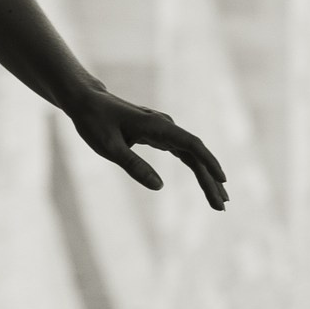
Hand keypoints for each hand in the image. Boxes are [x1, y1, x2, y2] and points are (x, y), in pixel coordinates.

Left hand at [66, 83, 226, 210]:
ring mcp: (164, 130)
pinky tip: (204, 180)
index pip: (191, 145)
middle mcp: (165, 126)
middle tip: (222, 206)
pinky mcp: (158, 134)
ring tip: (218, 200)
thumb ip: (134, 166)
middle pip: (195, 154)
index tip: (222, 180)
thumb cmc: (95, 122)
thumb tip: (159, 187)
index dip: (209, 162)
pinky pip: (182, 153)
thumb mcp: (110, 148)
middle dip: (210, 180)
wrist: (87, 102)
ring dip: (206, 176)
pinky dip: (194, 167)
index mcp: (156, 126)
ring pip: (191, 155)